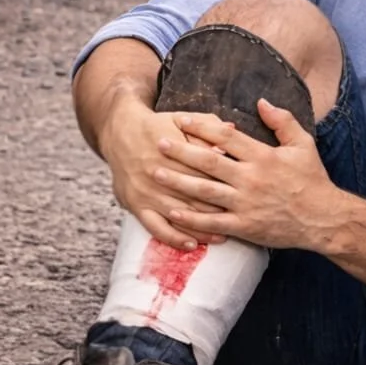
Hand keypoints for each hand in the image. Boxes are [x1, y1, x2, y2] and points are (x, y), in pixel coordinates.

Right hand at [97, 95, 229, 248]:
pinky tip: (190, 245)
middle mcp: (161, 176)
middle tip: (240, 221)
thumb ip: (207, 126)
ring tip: (222, 237)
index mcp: (175, 154)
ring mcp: (148, 193)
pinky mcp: (136, 205)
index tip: (244, 195)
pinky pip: (155, 227)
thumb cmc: (158, 125)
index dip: (227, 185)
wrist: (121, 132)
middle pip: (195, 197)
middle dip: (219, 210)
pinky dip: (174, 238)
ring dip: (202, 229)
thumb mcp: (182, 119)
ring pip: (179, 215)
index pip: (206, 174)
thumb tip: (233, 130)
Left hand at [151, 99, 344, 251]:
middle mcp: (250, 178)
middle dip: (180, 151)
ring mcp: (245, 203)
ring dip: (177, 182)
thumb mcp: (304, 144)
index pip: (225, 137)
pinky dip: (190, 217)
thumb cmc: (312, 180)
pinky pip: (212, 221)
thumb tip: (261, 102)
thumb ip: (282, 121)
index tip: (180, 120)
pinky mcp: (244, 226)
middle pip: (208, 161)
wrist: (324, 219)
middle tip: (157, 143)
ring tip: (155, 173)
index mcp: (263, 156)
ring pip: (204, 191)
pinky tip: (172, 211)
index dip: (201, 127)